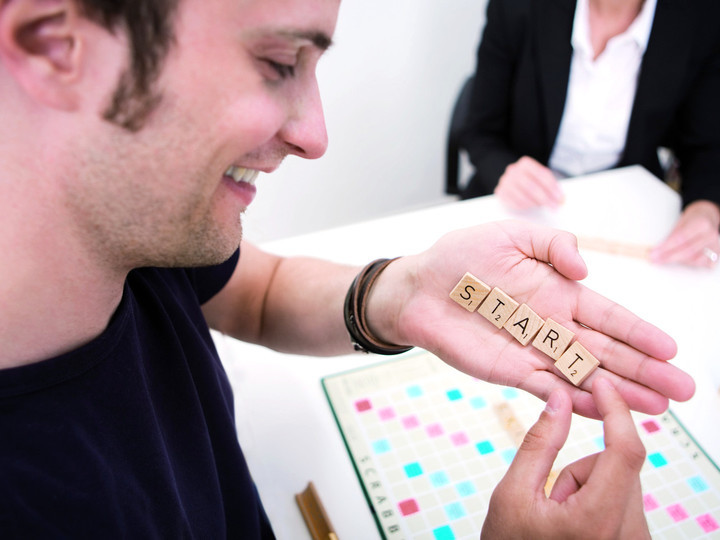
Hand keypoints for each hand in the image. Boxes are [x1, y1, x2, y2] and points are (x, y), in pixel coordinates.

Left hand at [369, 220, 693, 417]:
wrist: (416, 287)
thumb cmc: (459, 256)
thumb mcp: (509, 235)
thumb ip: (551, 245)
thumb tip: (585, 269)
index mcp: (557, 292)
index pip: (607, 315)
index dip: (639, 332)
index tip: (671, 350)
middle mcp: (551, 324)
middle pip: (605, 351)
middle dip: (644, 371)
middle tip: (681, 392)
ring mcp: (531, 350)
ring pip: (583, 375)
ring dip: (618, 392)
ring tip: (656, 411)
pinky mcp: (507, 370)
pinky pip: (546, 388)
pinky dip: (572, 401)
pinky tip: (601, 411)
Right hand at [481, 379, 650, 538]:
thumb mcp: (513, 493)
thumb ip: (540, 442)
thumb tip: (560, 398)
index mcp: (597, 521)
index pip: (624, 451)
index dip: (616, 410)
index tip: (601, 384)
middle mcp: (629, 535)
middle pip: (619, 465)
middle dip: (582, 467)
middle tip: (551, 497)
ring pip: (621, 480)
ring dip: (588, 484)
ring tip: (559, 515)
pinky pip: (624, 499)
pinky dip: (598, 499)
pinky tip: (573, 523)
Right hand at [494, 156, 564, 209]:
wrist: (511, 179)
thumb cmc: (529, 179)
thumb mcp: (540, 177)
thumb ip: (550, 185)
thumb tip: (560, 199)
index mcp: (525, 163)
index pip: (541, 175)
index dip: (552, 188)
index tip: (560, 198)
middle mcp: (513, 171)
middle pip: (531, 186)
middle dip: (545, 198)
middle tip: (554, 206)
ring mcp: (505, 182)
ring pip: (522, 196)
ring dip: (535, 203)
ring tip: (542, 205)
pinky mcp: (500, 192)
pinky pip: (514, 203)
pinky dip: (525, 206)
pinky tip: (531, 205)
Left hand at [650, 200, 719, 267]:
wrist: (708, 217)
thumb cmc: (693, 219)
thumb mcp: (680, 222)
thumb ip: (671, 236)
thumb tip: (657, 250)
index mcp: (701, 224)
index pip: (680, 239)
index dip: (665, 248)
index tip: (654, 253)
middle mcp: (710, 235)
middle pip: (687, 251)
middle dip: (668, 257)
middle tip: (656, 260)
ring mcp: (715, 245)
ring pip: (694, 260)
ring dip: (678, 261)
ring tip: (667, 258)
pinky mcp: (717, 254)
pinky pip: (702, 264)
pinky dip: (690, 263)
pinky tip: (682, 260)